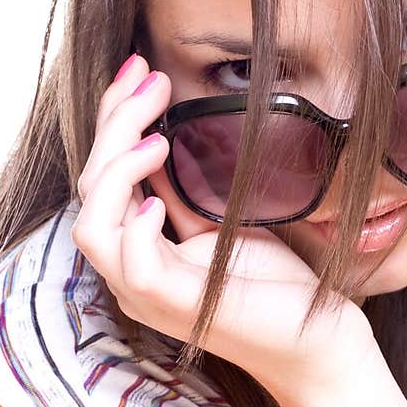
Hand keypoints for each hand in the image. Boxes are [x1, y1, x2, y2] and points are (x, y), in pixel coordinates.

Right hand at [72, 55, 372, 396]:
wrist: (317, 338)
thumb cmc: (276, 284)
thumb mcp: (223, 219)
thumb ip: (186, 188)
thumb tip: (168, 129)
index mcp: (139, 250)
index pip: (102, 175)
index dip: (114, 117)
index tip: (142, 68)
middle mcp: (131, 272)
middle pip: (89, 190)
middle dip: (113, 124)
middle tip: (150, 78)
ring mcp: (147, 293)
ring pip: (91, 225)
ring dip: (115, 170)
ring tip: (155, 136)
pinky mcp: (174, 305)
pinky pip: (128, 262)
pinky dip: (134, 225)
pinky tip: (159, 197)